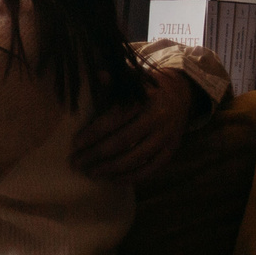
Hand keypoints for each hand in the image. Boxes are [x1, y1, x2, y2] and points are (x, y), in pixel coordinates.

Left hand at [72, 67, 195, 182]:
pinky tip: (113, 179)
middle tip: (76, 162)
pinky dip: (131, 177)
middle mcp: (158, 117)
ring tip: (90, 172)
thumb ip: (113, 82)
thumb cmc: (143, 89)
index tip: (75, 144)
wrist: (180, 94)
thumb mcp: (129, 80)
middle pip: (123, 141)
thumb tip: (97, 74)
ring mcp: (167, 136)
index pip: (115, 118)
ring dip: (111, 169)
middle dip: (97, 154)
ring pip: (136, 158)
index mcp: (144, 98)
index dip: (94, 133)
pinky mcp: (171, 149)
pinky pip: (151, 168)